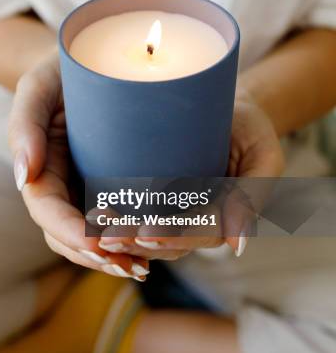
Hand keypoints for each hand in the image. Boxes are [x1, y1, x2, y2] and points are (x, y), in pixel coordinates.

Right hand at [8, 53, 148, 280]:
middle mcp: (63, 186)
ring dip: (115, 258)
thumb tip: (23, 176)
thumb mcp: (39, 86)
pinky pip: (119, 223)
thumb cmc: (62, 70)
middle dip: (96, 255)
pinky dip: (133, 242)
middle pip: (68, 236)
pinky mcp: (114, 187)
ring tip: (144, 267)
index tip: (97, 243)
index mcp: (40, 168)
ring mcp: (87, 190)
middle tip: (131, 266)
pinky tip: (157, 249)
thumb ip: (24, 123)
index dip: (69, 231)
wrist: (93, 60)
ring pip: (93, 239)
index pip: (46, 210)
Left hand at [99, 87, 284, 258]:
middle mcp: (193, 222)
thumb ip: (253, 196)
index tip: (148, 232)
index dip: (173, 235)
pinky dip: (114, 218)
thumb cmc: (249, 131)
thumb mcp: (262, 156)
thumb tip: (239, 244)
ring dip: (120, 235)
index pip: (198, 234)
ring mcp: (171, 212)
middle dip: (136, 241)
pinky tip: (90, 213)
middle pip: (165, 241)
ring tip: (93, 226)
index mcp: (222, 218)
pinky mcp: (151, 198)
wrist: (228, 108)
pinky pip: (133, 215)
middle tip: (106, 235)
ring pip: (145, 236)